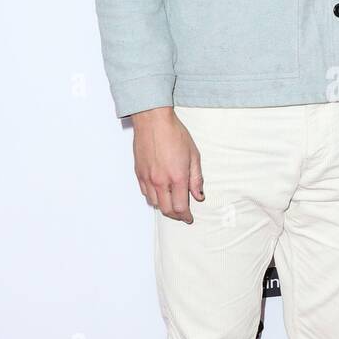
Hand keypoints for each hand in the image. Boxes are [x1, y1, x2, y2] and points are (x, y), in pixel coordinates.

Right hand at [131, 107, 203, 221]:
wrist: (153, 121)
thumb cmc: (174, 134)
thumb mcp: (194, 155)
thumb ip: (196, 178)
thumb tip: (199, 195)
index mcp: (177, 177)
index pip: (180, 207)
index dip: (185, 216)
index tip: (189, 218)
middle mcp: (160, 181)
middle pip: (166, 210)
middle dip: (175, 215)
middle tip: (182, 214)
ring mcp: (148, 178)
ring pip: (154, 203)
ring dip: (164, 207)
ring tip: (171, 203)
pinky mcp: (139, 173)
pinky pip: (145, 193)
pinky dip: (153, 197)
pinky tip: (159, 193)